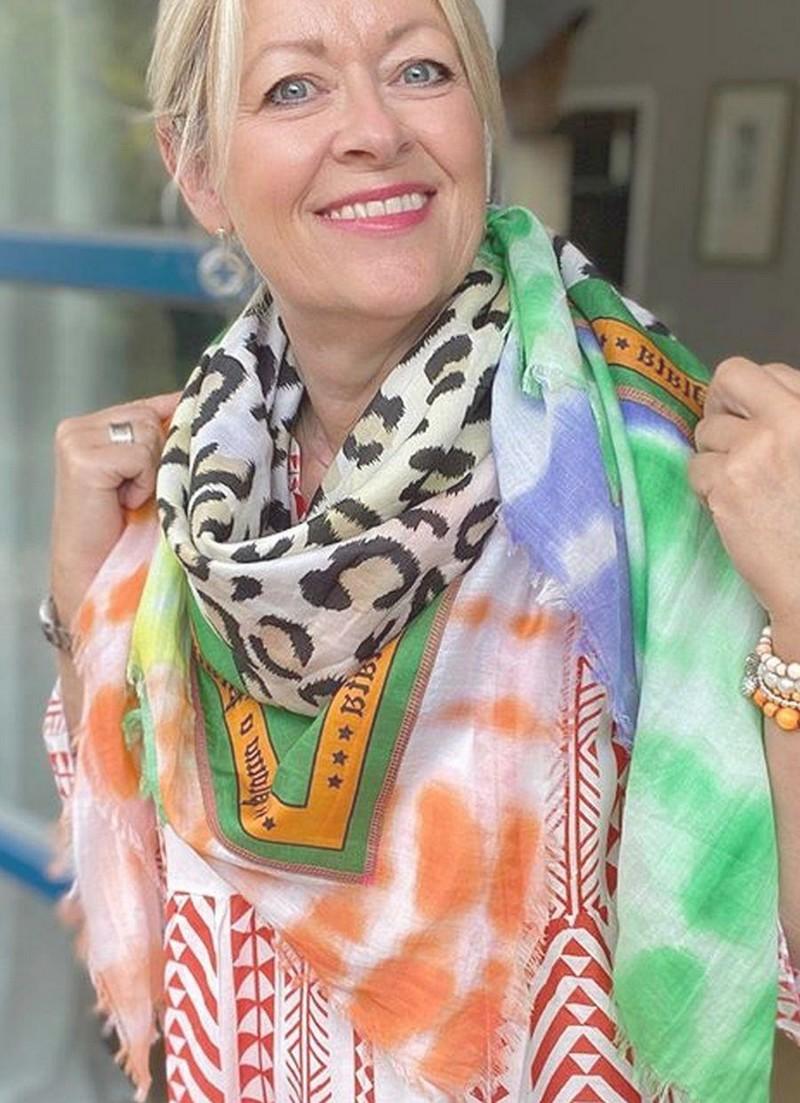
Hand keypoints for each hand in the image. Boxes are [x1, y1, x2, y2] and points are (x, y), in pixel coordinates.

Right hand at [50, 392, 179, 622]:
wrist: (99, 576)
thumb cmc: (129, 533)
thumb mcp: (153, 478)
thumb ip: (166, 443)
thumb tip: (206, 409)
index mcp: (96, 426)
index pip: (151, 405)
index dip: (178, 423)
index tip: (196, 437)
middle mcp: (80, 427)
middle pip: (154, 417)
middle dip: (162, 457)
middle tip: (143, 494)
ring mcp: (76, 439)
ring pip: (149, 431)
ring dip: (153, 472)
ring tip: (132, 500)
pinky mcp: (81, 458)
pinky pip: (140, 454)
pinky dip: (143, 483)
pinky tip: (124, 503)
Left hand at [689, 357, 799, 630]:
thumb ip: (791, 424)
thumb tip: (756, 406)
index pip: (769, 372)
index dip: (752, 400)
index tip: (753, 424)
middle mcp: (791, 420)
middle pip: (730, 377)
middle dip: (720, 404)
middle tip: (727, 437)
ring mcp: (758, 449)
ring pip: (706, 431)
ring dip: (715, 458)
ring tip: (742, 488)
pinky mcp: (728, 482)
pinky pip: (695, 468)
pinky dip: (707, 489)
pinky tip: (733, 509)